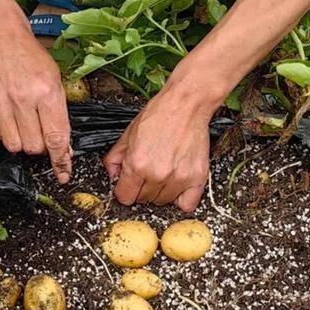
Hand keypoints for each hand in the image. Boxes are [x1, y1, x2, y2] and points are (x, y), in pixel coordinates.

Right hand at [0, 30, 71, 182]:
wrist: (5, 43)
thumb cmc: (34, 62)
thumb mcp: (56, 84)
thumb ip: (60, 117)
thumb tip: (64, 150)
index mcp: (46, 92)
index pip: (55, 137)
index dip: (60, 160)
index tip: (63, 174)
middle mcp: (23, 98)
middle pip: (34, 146)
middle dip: (40, 145)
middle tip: (39, 130)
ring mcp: (1, 102)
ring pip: (14, 146)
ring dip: (22, 141)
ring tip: (24, 123)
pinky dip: (6, 132)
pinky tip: (10, 115)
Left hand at [104, 82, 210, 209]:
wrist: (186, 104)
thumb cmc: (159, 115)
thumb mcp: (127, 134)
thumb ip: (115, 159)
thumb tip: (113, 176)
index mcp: (137, 164)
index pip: (124, 197)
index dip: (124, 190)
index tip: (128, 185)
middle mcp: (157, 174)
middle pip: (143, 200)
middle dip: (141, 189)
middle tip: (147, 172)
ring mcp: (178, 178)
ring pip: (163, 202)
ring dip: (160, 192)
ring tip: (163, 172)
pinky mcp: (197, 178)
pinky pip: (186, 205)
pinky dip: (181, 199)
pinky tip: (176, 184)